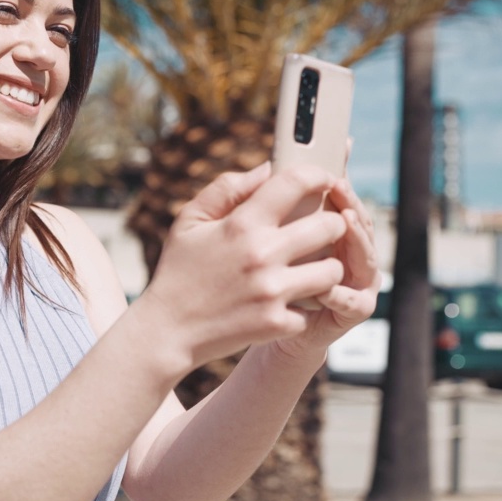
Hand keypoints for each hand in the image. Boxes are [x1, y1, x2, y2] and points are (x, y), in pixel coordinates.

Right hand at [137, 162, 348, 372]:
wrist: (168, 330)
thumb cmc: (179, 270)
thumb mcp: (190, 221)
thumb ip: (227, 189)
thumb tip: (267, 169)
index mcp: (241, 224)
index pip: (295, 183)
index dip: (317, 175)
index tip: (323, 179)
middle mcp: (262, 254)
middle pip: (330, 226)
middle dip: (332, 223)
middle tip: (322, 228)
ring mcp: (272, 291)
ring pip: (333, 270)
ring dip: (327, 267)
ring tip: (312, 267)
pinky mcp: (278, 323)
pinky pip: (315, 307)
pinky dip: (305, 304)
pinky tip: (288, 301)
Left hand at [270, 178, 380, 364]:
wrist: (259, 326)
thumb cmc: (260, 277)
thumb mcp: (257, 237)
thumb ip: (264, 203)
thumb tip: (267, 165)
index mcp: (331, 231)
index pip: (343, 201)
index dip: (341, 183)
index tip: (329, 167)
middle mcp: (350, 253)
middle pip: (359, 223)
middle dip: (350, 203)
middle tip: (338, 187)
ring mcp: (356, 281)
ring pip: (365, 256)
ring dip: (356, 239)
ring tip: (344, 221)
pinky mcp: (353, 311)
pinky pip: (354, 301)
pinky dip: (340, 294)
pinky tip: (325, 289)